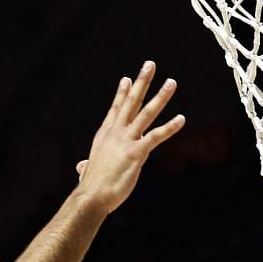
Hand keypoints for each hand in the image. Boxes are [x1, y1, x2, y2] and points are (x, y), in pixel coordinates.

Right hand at [72, 61, 183, 215]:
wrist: (91, 196)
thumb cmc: (90, 188)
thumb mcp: (88, 172)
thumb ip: (86, 167)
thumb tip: (81, 169)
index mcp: (104, 136)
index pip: (116, 110)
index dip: (122, 93)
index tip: (128, 79)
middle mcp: (115, 133)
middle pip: (131, 102)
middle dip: (141, 82)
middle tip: (150, 65)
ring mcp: (126, 141)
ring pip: (146, 113)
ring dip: (160, 96)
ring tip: (171, 82)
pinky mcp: (136, 153)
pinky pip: (156, 137)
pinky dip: (170, 127)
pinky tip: (182, 119)